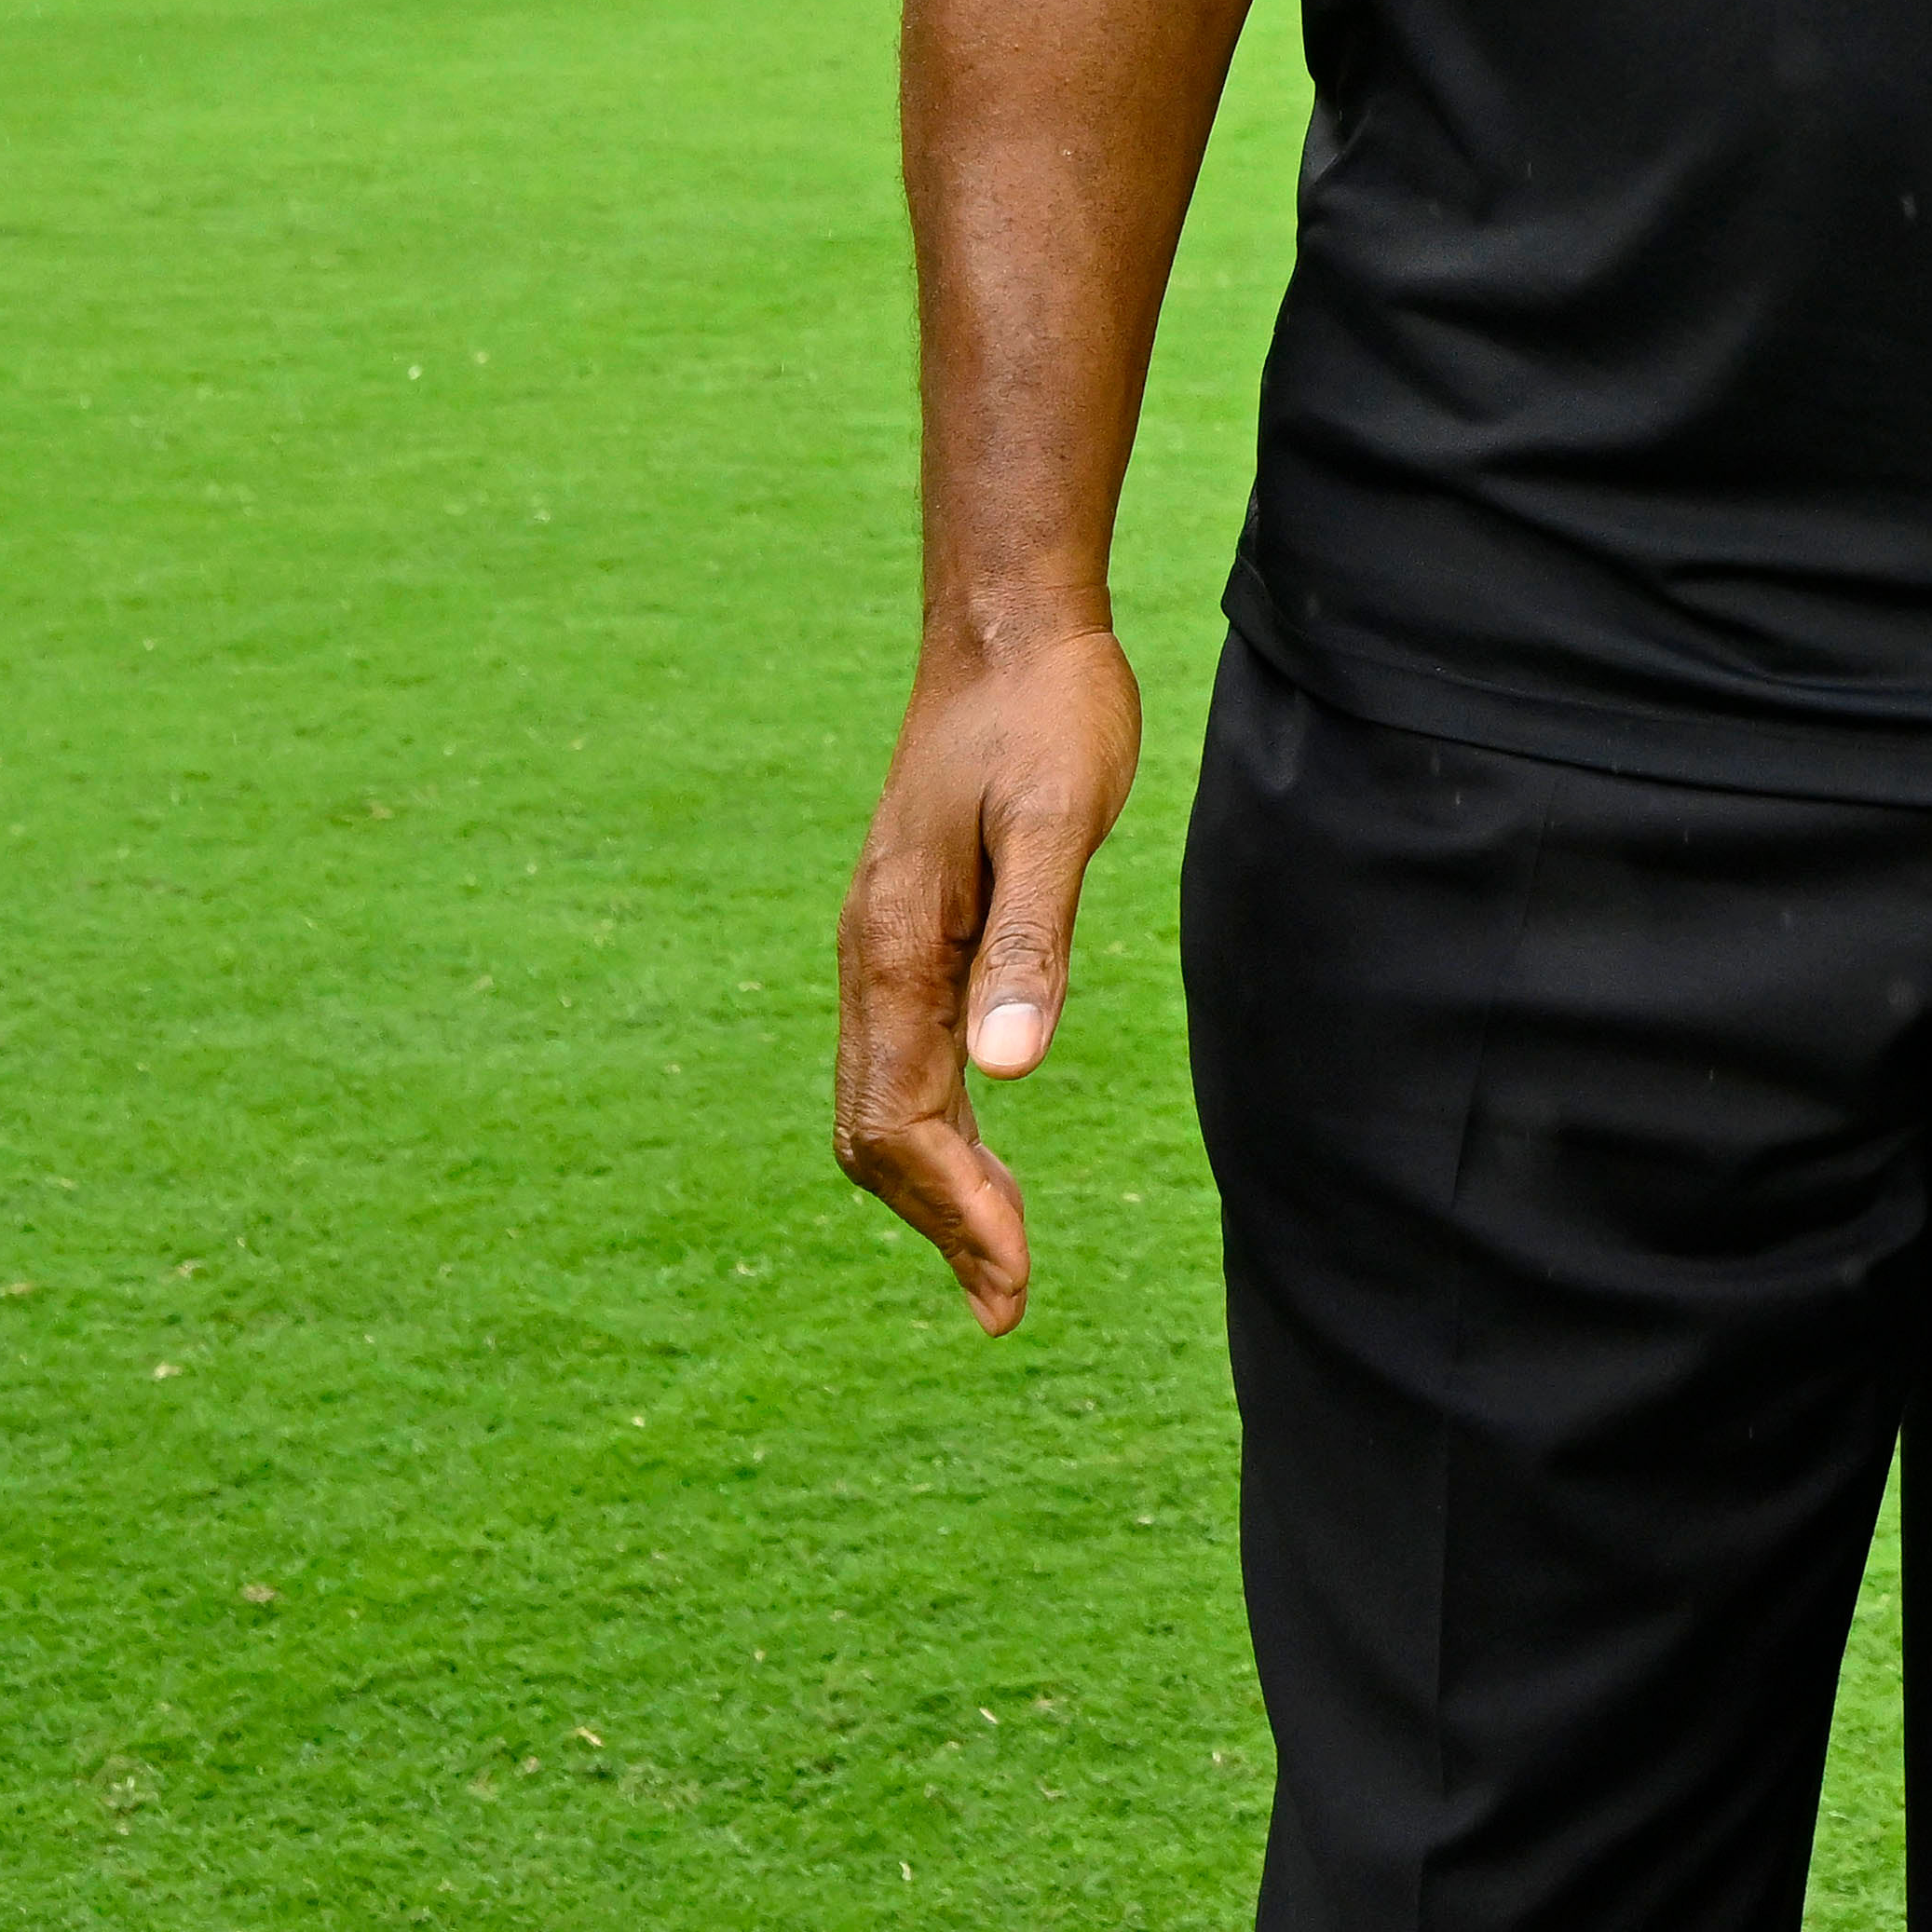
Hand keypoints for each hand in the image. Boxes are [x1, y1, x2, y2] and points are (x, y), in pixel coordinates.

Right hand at [834, 613, 1142, 1335]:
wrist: (1007, 627)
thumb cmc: (1047, 717)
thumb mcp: (1061, 823)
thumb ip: (1034, 942)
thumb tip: (1009, 1075)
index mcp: (895, 946)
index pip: (904, 1121)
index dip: (957, 1211)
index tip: (1013, 1283)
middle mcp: (870, 956)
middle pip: (877, 1132)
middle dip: (940, 1222)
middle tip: (1009, 1304)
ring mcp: (883, 943)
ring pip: (884, 1100)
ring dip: (935, 1186)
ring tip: (999, 1262)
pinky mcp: (911, 925)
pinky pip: (903, 1055)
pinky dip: (937, 1126)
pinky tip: (984, 1151)